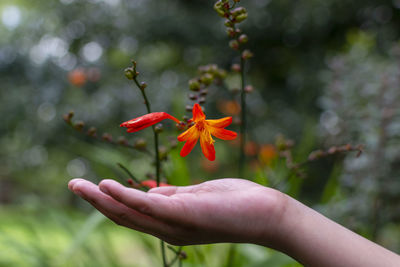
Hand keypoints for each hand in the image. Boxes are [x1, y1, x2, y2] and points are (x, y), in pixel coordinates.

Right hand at [68, 178, 286, 246]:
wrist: (266, 213)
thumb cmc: (235, 203)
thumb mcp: (198, 198)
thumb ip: (174, 197)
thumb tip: (153, 193)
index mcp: (172, 223)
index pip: (135, 214)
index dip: (111, 202)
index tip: (94, 188)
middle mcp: (169, 229)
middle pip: (125, 216)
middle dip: (96, 202)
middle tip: (73, 185)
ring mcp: (176, 224)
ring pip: (130, 213)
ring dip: (101, 199)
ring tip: (78, 185)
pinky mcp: (184, 214)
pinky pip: (148, 206)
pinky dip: (125, 196)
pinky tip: (106, 185)